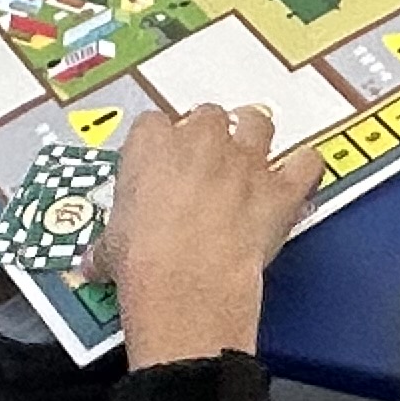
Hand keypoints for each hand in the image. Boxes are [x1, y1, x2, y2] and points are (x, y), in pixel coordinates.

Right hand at [94, 102, 322, 369]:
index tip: (159, 167)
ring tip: (251, 156)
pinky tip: (298, 178)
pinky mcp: (280, 189)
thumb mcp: (108, 249)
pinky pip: (306, 163)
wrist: (184, 284)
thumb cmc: (141, 262)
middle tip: (203, 165)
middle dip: (209, 136)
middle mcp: (201, 140)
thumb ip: (105, 245)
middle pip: (208, 116)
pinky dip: (304, 169)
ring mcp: (245, 161)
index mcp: (151, 145)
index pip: (153, 126)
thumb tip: (93, 261)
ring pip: (258, 122)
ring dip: (256, 136)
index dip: (158, 146)